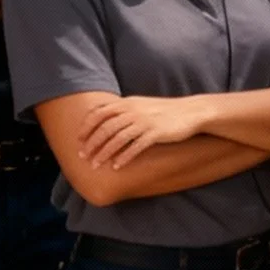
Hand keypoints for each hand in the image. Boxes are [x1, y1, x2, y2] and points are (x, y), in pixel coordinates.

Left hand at [76, 96, 205, 169]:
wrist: (190, 112)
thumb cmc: (164, 111)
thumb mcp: (141, 105)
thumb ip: (123, 110)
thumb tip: (104, 118)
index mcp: (127, 103)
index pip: (99, 113)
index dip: (86, 127)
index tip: (78, 140)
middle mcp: (133, 111)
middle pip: (105, 128)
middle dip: (91, 143)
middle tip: (83, 156)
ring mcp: (144, 122)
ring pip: (117, 139)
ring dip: (104, 153)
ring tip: (95, 165)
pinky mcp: (155, 133)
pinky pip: (135, 147)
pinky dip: (124, 157)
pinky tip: (117, 167)